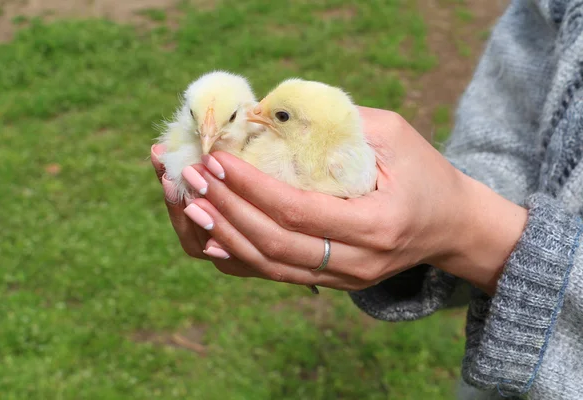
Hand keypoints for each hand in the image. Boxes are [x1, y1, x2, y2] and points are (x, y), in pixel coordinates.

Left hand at [155, 107, 527, 293]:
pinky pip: (278, 275)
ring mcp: (344, 279)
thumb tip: (272, 113)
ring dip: (225, 235)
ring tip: (191, 205)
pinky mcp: (334, 282)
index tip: (217, 161)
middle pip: (275, 244)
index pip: (297, 210)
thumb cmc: (425, 173)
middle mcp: (357, 262)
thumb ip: (339, 123)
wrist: (451, 226)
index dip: (251, 188)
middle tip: (193, 178)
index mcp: (377, 225)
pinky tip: (211, 238)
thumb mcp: (394, 135)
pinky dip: (241, 258)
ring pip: (271, 266)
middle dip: (227, 210)